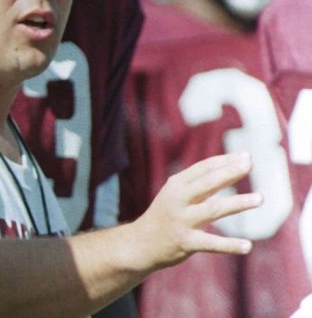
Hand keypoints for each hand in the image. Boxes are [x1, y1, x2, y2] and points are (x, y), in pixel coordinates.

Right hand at [132, 152, 262, 269]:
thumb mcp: (176, 195)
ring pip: (213, 209)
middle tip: (249, 164)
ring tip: (260, 198)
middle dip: (229, 172)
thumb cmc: (165, 215)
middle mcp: (177, 200)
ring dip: (238, 203)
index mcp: (176, 185)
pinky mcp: (186, 242)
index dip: (224, 161)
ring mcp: (181, 221)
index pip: (202, 168)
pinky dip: (230, 245)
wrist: (141, 244)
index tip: (245, 155)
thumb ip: (199, 183)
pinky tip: (247, 246)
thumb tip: (229, 167)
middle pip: (207, 183)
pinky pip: (211, 244)